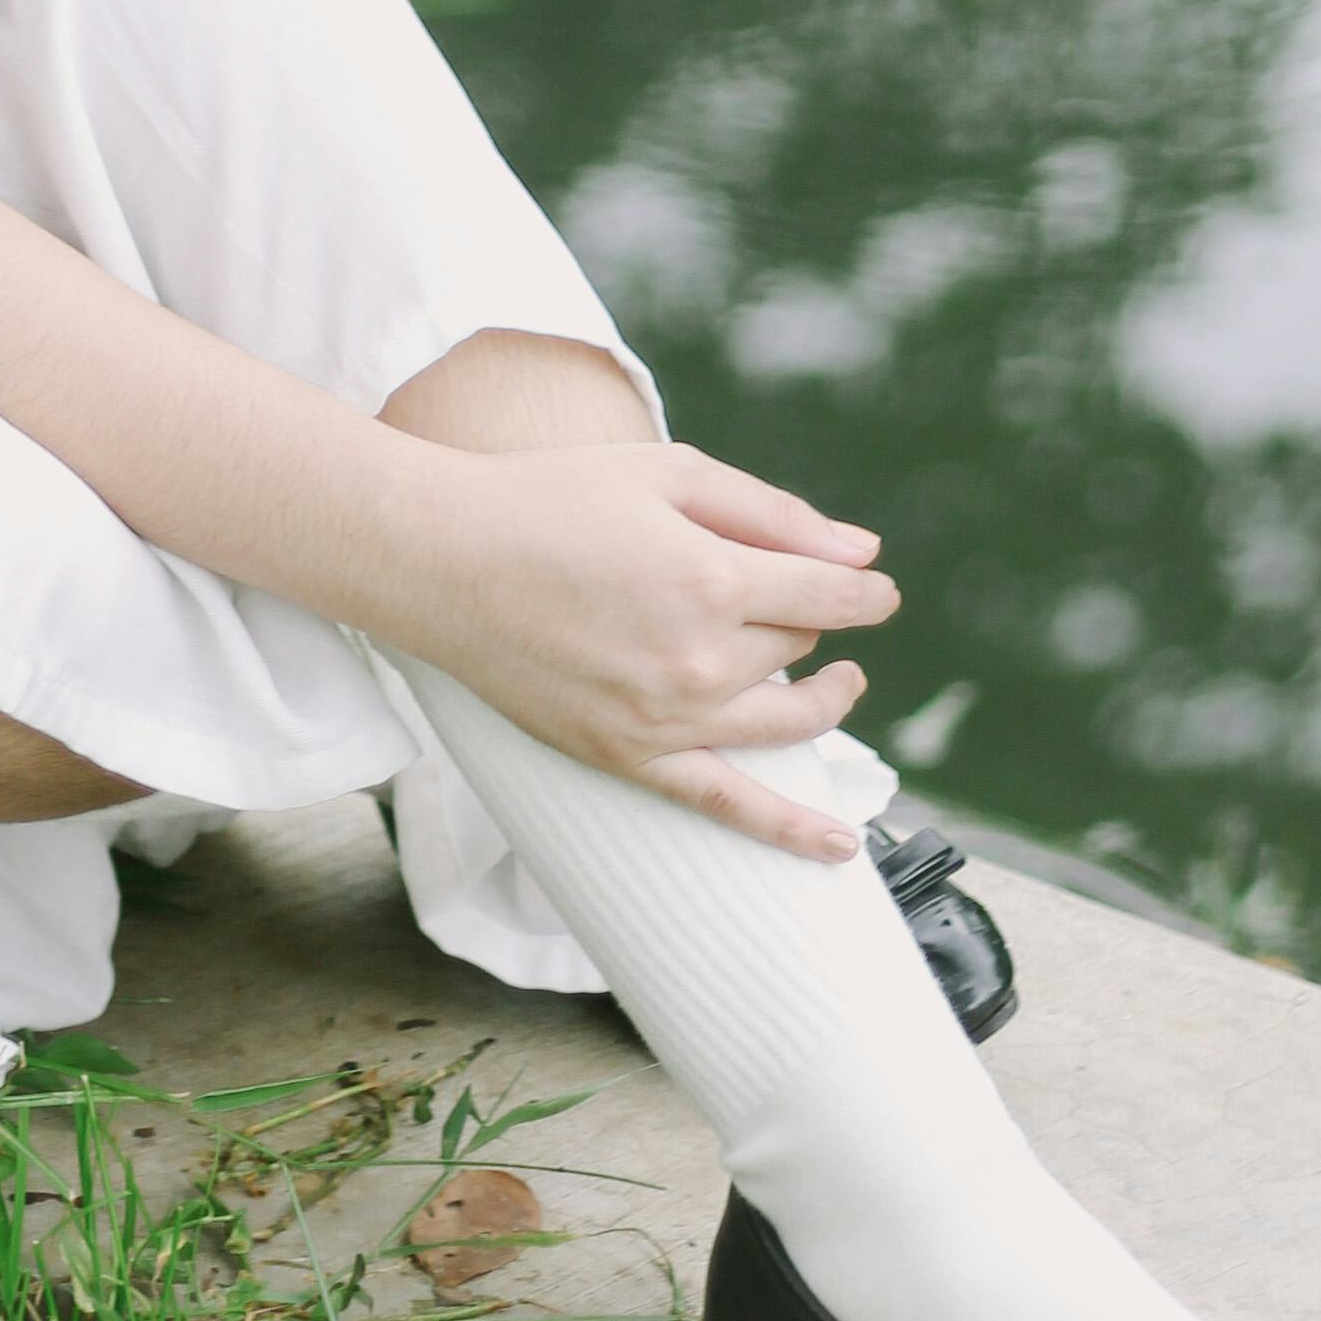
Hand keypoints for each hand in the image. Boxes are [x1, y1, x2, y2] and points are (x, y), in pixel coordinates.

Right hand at [404, 437, 899, 861]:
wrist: (444, 560)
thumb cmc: (553, 499)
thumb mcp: (666, 473)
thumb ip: (770, 511)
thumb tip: (860, 552)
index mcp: (713, 577)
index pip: (829, 598)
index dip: (864, 591)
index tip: (876, 588)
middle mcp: (700, 659)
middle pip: (796, 648)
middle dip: (800, 616)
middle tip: (771, 587)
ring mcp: (666, 720)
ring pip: (784, 719)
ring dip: (824, 700)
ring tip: (837, 681)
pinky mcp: (630, 758)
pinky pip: (728, 807)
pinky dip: (791, 832)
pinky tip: (840, 846)